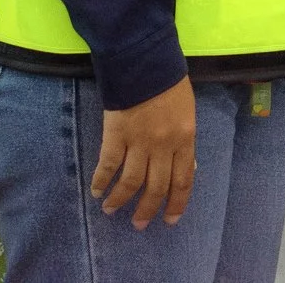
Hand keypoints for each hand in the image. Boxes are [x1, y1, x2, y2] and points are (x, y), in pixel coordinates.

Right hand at [90, 76, 197, 228]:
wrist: (145, 61)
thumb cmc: (169, 83)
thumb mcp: (187, 112)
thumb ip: (185, 141)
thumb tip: (186, 169)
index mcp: (186, 138)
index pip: (183, 180)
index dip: (176, 204)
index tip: (169, 220)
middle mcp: (164, 145)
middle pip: (156, 187)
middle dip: (147, 210)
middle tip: (139, 224)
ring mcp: (139, 141)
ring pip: (131, 182)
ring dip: (120, 200)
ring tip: (112, 211)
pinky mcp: (116, 135)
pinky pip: (108, 165)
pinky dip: (101, 181)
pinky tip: (97, 191)